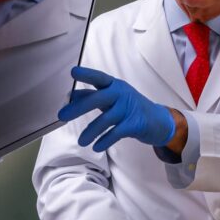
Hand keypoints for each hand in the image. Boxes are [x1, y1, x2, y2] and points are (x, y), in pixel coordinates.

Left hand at [58, 66, 175, 150]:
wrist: (157, 120)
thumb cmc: (129, 108)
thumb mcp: (112, 99)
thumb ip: (91, 97)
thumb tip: (69, 97)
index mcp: (115, 86)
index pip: (99, 78)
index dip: (87, 75)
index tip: (73, 72)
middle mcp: (121, 94)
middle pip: (98, 98)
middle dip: (79, 107)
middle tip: (62, 116)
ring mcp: (129, 108)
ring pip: (106, 119)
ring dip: (91, 131)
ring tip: (81, 141)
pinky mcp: (135, 124)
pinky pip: (116, 133)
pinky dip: (104, 140)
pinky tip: (96, 146)